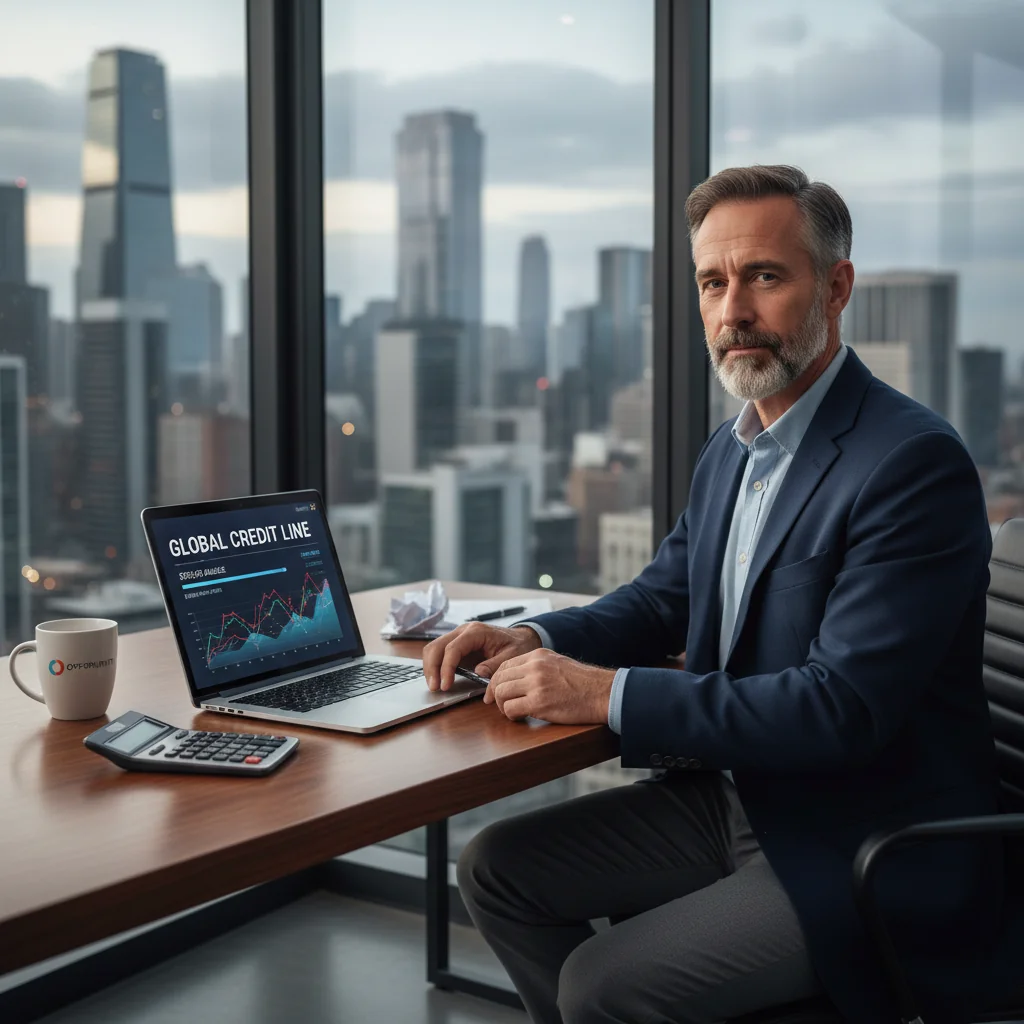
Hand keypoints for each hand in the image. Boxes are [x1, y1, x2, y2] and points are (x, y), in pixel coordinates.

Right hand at [423, 623, 541, 690]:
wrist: (521, 638)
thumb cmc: (517, 646)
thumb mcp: (512, 656)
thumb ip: (496, 665)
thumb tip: (478, 673)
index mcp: (476, 632)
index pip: (453, 648)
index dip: (446, 668)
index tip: (446, 686)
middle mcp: (463, 631)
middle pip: (436, 646)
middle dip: (432, 668)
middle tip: (435, 689)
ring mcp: (458, 637)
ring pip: (433, 649)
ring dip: (430, 668)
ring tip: (435, 686)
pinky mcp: (457, 646)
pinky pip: (439, 653)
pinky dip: (435, 667)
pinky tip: (439, 680)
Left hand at [486, 648, 615, 724]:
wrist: (602, 693)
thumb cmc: (583, 683)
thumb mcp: (557, 664)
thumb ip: (537, 668)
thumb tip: (516, 680)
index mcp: (538, 656)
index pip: (504, 665)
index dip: (496, 680)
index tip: (496, 692)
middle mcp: (534, 666)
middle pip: (499, 679)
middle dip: (495, 694)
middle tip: (500, 705)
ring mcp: (536, 683)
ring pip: (501, 693)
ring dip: (503, 706)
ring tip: (513, 711)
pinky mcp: (539, 702)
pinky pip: (511, 709)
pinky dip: (511, 715)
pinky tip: (521, 717)